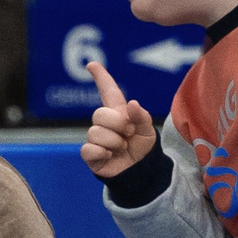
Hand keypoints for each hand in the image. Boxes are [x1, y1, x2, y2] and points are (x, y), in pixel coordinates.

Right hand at [78, 61, 157, 179]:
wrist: (141, 172)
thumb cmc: (143, 149)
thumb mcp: (148, 131)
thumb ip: (141, 116)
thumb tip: (131, 104)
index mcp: (119, 113)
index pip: (108, 91)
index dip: (101, 77)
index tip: (92, 65)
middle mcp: (104, 123)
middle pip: (99, 114)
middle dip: (118, 124)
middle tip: (129, 134)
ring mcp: (95, 138)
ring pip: (95, 132)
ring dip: (114, 142)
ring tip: (122, 148)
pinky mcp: (90, 154)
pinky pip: (89, 148)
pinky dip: (103, 152)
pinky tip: (110, 156)